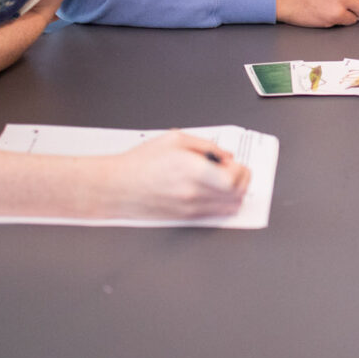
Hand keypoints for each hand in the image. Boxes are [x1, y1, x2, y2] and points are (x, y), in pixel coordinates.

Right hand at [109, 131, 250, 219]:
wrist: (117, 186)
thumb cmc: (140, 163)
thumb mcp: (175, 139)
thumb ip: (206, 146)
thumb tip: (225, 155)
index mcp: (194, 171)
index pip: (234, 179)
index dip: (241, 170)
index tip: (235, 163)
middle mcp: (195, 193)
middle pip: (236, 195)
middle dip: (242, 181)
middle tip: (235, 171)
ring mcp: (190, 209)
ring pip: (228, 208)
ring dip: (233, 194)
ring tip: (224, 181)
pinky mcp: (185, 217)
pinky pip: (214, 214)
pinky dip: (221, 203)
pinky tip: (213, 191)